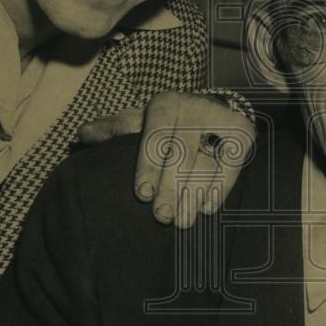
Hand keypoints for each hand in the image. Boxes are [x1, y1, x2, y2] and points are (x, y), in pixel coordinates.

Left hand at [78, 92, 254, 228]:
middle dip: (171, 187)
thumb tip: (83, 135)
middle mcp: (194, 107)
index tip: (141, 193)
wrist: (210, 113)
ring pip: (207, 160)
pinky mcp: (242, 134)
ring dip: (194, 193)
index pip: (156, 133)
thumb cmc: (166, 126)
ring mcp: (221, 119)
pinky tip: (207, 207)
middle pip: (182, 151)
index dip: (149, 164)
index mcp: (166, 104)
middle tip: (161, 217)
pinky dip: (220, 186)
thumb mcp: (139, 124)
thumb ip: (114, 130)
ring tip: (183, 221)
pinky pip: (232, 163)